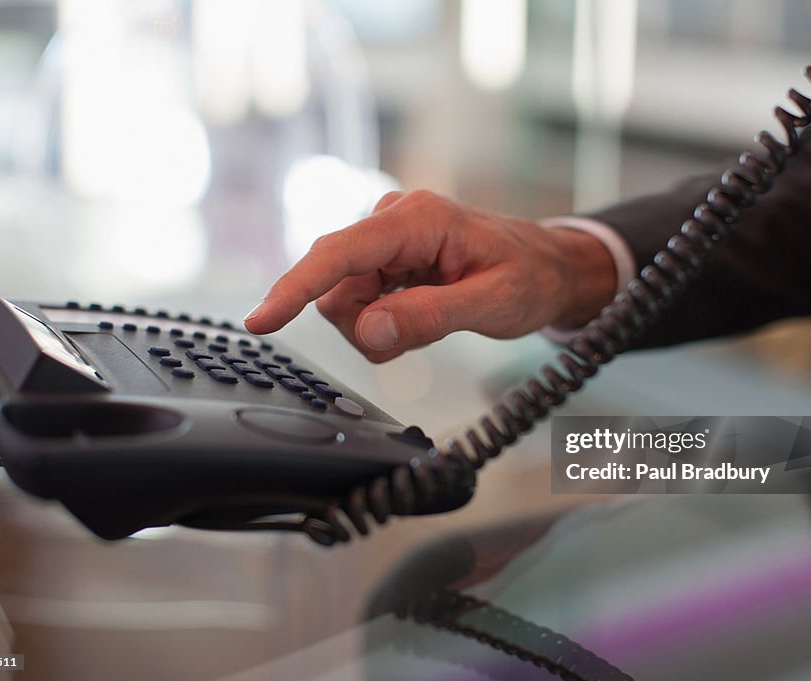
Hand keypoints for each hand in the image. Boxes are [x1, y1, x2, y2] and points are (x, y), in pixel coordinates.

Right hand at [244, 190, 616, 361]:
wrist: (549, 268)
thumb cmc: (530, 278)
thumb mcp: (492, 303)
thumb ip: (430, 317)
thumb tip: (370, 331)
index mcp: (417, 220)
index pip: (338, 254)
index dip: (295, 289)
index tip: (260, 322)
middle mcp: (393, 220)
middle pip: (338, 288)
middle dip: (370, 324)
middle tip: (427, 330)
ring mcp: (387, 238)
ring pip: (347, 301)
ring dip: (382, 326)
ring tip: (434, 319)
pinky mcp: (386, 256)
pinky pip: (362, 301)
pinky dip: (387, 320)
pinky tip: (425, 312)